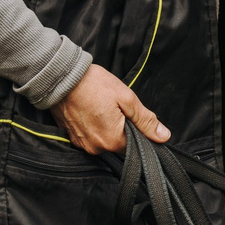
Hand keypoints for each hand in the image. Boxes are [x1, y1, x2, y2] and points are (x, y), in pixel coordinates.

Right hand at [54, 64, 168, 154]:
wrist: (60, 77)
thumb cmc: (94, 84)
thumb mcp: (126, 99)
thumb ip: (146, 120)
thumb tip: (164, 137)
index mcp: (112, 141)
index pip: (135, 146)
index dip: (138, 131)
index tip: (131, 115)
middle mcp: (95, 147)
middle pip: (119, 143)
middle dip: (122, 127)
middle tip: (114, 107)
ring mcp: (82, 143)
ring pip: (104, 139)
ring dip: (107, 126)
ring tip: (101, 107)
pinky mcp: (72, 137)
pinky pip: (90, 136)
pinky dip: (94, 126)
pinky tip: (91, 110)